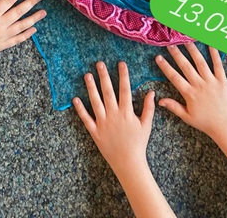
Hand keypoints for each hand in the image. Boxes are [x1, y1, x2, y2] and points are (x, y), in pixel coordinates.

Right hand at [0, 0, 45, 65]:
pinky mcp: (3, 45)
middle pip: (19, 12)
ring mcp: (3, 36)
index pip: (9, 0)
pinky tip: (34, 29)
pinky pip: (17, 39)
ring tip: (43, 12)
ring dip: (34, 18)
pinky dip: (27, 34)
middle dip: (31, 2)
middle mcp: (0, 25)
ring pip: (22, 26)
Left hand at [73, 61, 155, 178]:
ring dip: (91, 88)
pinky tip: (75, 99)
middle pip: (108, 92)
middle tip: (100, 63)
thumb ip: (148, 108)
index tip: (121, 63)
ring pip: (95, 102)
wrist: (128, 163)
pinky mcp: (95, 132)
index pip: (125, 89)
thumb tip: (151, 92)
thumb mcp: (146, 125)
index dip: (123, 75)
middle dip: (104, 76)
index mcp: (127, 112)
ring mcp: (103, 123)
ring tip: (87, 75)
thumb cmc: (138, 143)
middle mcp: (114, 115)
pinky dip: (80, 109)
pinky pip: (86, 119)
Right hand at [155, 44, 226, 147]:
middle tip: (170, 44)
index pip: (174, 77)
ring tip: (186, 40)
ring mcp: (211, 82)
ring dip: (193, 50)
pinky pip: (218, 65)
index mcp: (190, 94)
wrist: (226, 127)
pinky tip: (211, 45)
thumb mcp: (187, 117)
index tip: (158, 57)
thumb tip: (159, 100)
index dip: (166, 66)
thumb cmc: (206, 123)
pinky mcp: (222, 81)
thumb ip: (173, 106)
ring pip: (200, 62)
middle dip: (177, 54)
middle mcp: (199, 85)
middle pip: (186, 66)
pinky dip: (215, 54)